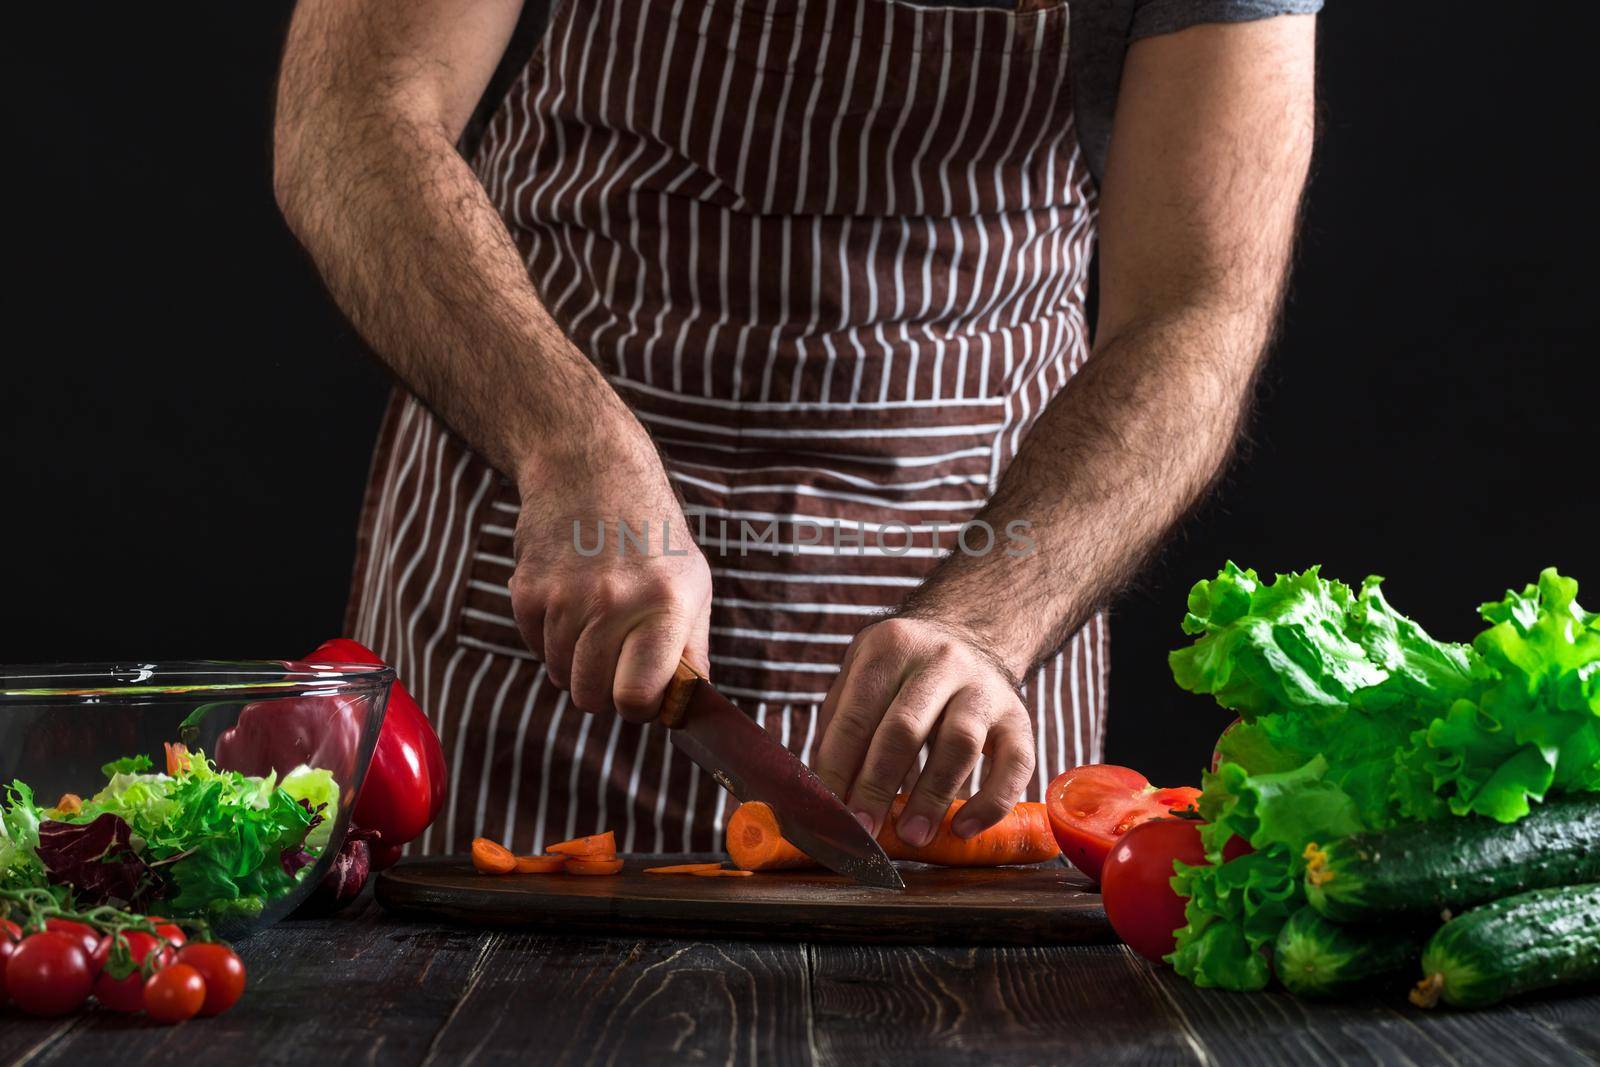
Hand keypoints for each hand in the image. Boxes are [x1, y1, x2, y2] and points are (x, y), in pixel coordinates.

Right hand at [508, 427, 711, 720]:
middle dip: (604, 690)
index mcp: (664, 606)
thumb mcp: (693, 584)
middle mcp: (613, 603)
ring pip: (560, 674)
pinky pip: (536, 647)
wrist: (591, 472)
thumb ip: (692, 650)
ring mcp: (565, 598)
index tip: (643, 693)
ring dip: (576, 660)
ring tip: (596, 616)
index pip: (636, 698)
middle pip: (591, 698)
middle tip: (617, 657)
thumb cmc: (653, 537)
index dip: (639, 707)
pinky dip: (550, 636)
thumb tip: (685, 709)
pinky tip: (570, 596)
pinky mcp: (527, 591)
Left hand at [812, 616, 1034, 845]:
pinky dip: (992, 802)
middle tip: (864, 833)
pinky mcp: (1019, 716)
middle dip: (879, 786)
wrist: (970, 635)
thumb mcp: (862, 673)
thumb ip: (840, 726)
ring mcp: (984, 686)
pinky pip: (1016, 763)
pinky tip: (963, 829)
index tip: (829, 814)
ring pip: (960, 743)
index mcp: (891, 648)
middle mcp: (941, 660)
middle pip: (904, 728)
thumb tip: (820, 796)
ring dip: (932, 797)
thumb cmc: (902, 671)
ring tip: (912, 837)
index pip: (856, 716)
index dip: (838, 769)